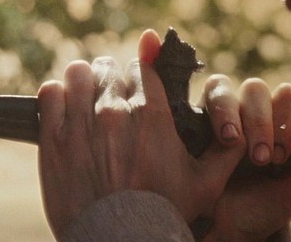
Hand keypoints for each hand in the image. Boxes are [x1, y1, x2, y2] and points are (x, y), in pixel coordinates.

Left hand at [36, 29, 245, 238]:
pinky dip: (57, 96)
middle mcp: (116, 111)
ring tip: (86, 99)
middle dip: (112, 80)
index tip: (137, 89)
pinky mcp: (53, 138)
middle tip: (113, 101)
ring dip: (83, 82)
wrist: (119, 241)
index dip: (140, 76)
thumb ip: (226, 150)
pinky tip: (64, 111)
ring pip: (78, 73)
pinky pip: (50, 93)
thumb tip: (240, 131)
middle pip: (109, 67)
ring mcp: (82, 122)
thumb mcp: (206, 184)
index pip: (141, 67)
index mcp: (153, 114)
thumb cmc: (163, 215)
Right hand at [199, 77, 290, 241]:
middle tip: (265, 159)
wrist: (223, 226)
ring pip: (252, 87)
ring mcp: (238, 107)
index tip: (285, 158)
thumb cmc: (264, 207)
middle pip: (282, 91)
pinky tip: (226, 137)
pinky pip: (217, 89)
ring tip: (240, 148)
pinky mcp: (207, 108)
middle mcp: (267, 111)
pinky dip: (223, 109)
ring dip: (252, 118)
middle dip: (272, 124)